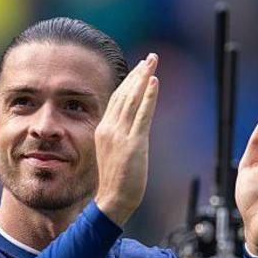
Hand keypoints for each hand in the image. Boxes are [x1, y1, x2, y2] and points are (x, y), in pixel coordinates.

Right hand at [94, 53, 159, 225]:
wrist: (112, 200)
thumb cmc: (116, 181)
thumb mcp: (115, 152)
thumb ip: (121, 135)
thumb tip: (133, 125)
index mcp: (103, 130)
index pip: (117, 99)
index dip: (129, 82)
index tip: (139, 68)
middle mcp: (109, 129)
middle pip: (125, 94)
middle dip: (138, 73)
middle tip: (150, 57)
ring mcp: (120, 136)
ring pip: (133, 100)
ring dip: (143, 78)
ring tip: (152, 62)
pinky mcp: (133, 144)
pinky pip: (142, 115)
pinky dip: (149, 97)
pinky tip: (154, 82)